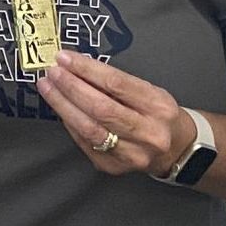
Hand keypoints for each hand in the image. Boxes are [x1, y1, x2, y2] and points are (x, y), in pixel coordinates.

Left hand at [36, 49, 196, 176]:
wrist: (176, 149)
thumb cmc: (157, 113)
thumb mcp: (147, 90)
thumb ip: (115, 81)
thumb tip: (76, 65)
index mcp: (158, 107)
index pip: (116, 84)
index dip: (86, 69)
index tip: (65, 58)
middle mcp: (148, 133)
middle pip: (100, 108)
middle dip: (70, 87)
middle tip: (52, 72)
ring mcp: (132, 154)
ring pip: (89, 128)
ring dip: (63, 105)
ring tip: (48, 87)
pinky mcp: (115, 167)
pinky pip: (85, 143)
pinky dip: (70, 123)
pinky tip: (61, 109)